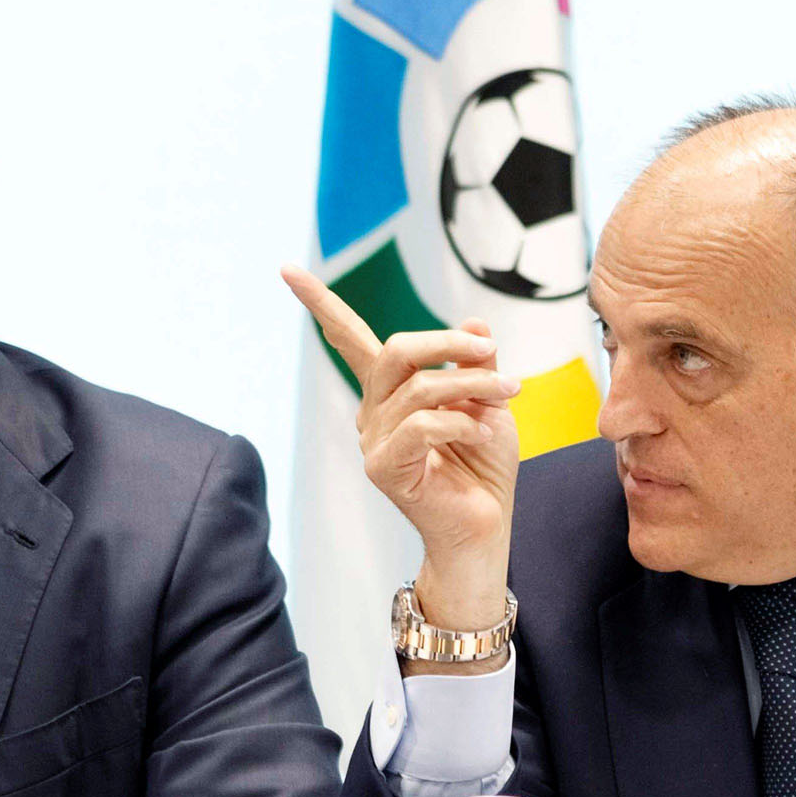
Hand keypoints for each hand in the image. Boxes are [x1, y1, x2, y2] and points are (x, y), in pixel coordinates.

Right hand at [281, 265, 520, 636]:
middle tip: (492, 352)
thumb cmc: (484, 467)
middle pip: (395, 350)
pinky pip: (423, 424)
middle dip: (448, 343)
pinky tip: (483, 433)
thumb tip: (475, 322)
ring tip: (508, 397)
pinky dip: (463, 421)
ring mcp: (372, 440)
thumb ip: (475, 365)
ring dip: (475, 386)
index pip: (349, 339)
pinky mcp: (382, 467)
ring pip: (420, 387)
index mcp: (390, 392)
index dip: (319, 303)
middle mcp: (372, 412)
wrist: (485, 526)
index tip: (287, 270)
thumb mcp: (488, 402)